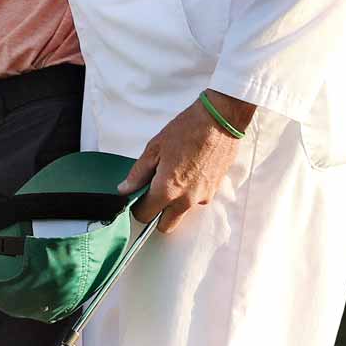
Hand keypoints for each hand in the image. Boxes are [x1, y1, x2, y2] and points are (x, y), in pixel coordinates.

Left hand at [118, 91, 255, 232]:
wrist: (220, 120)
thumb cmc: (187, 129)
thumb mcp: (155, 148)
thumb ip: (138, 173)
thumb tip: (125, 189)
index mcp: (167, 190)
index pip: (144, 215)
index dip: (137, 207)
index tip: (138, 196)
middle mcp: (186, 200)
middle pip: (165, 226)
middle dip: (157, 214)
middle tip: (154, 192)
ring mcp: (202, 197)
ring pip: (182, 213)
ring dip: (175, 203)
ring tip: (176, 175)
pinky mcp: (214, 191)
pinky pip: (197, 200)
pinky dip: (190, 193)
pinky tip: (190, 171)